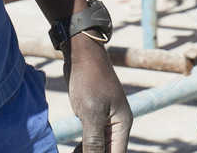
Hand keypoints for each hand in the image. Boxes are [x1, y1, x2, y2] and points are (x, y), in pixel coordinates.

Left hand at [65, 36, 130, 152]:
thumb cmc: (89, 79)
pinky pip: (92, 138)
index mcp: (122, 124)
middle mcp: (117, 124)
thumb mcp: (91, 112)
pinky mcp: (95, 116)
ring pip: (100, 147)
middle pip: (109, 151)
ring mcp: (106, 120)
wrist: (83, 54)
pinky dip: (84, 146)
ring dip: (88, 152)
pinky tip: (74, 149)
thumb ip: (93, 140)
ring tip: (73, 152)